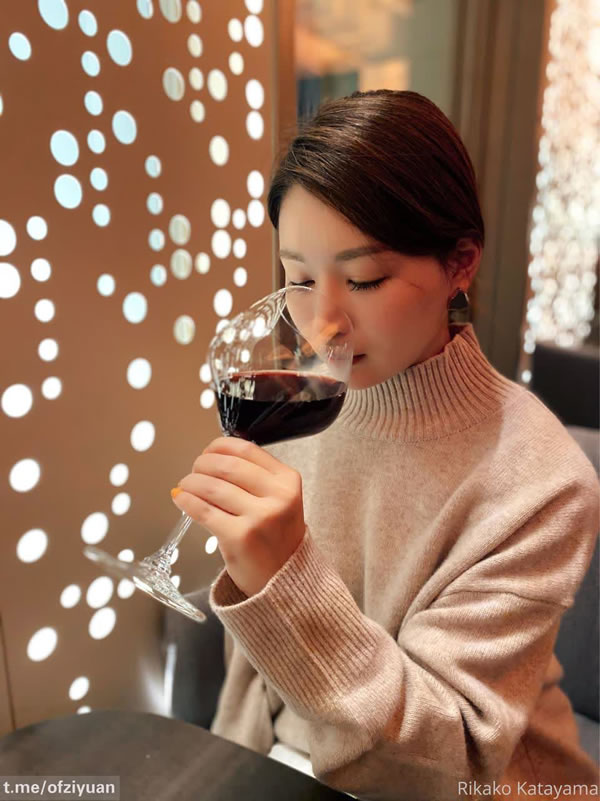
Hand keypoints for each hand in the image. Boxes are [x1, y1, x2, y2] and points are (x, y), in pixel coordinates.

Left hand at [171, 436, 305, 596]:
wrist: (286, 580)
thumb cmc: (277, 537)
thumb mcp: (280, 499)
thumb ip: (257, 476)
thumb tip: (215, 455)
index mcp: (288, 481)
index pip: (247, 449)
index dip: (220, 446)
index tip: (208, 451)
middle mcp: (278, 496)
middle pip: (227, 466)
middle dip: (202, 464)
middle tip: (194, 470)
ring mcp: (260, 517)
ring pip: (212, 487)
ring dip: (191, 482)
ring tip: (185, 485)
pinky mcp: (240, 537)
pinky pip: (203, 510)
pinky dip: (187, 501)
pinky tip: (181, 498)